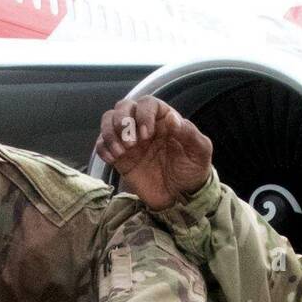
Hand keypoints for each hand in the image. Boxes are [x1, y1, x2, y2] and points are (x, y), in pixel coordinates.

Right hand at [94, 96, 212, 209]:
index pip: (147, 103)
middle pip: (123, 107)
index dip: (143, 115)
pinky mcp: (119, 156)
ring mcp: (129, 140)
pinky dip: (103, 148)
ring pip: (108, 121)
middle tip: (131, 143)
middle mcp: (144, 125)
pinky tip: (113, 159)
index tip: (147, 135)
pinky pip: (102, 144)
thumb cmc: (192, 171)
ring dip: (110, 133)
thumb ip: (189, 133)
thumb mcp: (199, 152)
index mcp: (164, 119)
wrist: (180, 197)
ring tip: (122, 152)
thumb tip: (172, 118)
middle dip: (122, 121)